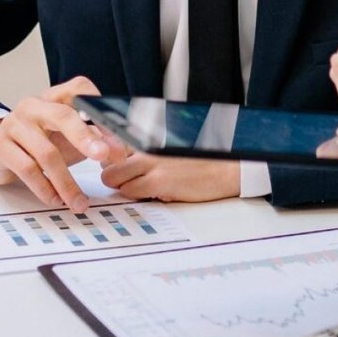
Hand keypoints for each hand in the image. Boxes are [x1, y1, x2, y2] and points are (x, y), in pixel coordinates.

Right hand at [0, 77, 126, 212]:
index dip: (99, 110)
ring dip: (67, 182)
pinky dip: (45, 188)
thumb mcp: (69, 137)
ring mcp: (15, 124)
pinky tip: (56, 199)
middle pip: (62, 116)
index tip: (115, 134)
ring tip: (79, 202)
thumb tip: (122, 152)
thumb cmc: (41, 141)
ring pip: (47, 153)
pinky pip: (28, 169)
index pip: (79, 90)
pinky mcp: (2, 146)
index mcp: (55, 97)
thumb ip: (95, 139)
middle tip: (104, 156)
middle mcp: (34, 106)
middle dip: (86, 138)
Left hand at [97, 153, 239, 202]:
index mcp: (151, 139)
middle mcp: (147, 148)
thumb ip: (149, 154)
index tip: (122, 170)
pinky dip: (140, 197)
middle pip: (109, 166)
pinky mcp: (159, 182)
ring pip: (115, 181)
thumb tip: (125, 163)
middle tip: (131, 184)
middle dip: (115, 179)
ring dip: (127, 189)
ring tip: (148, 189)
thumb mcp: (171, 150)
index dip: (115, 164)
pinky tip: (158, 193)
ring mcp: (151, 164)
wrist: (228, 168)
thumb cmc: (204, 161)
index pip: (114, 148)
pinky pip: (132, 193)